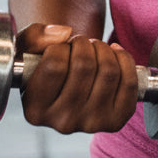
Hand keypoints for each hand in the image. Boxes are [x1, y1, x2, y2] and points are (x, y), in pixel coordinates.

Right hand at [15, 23, 140, 134]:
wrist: (72, 84)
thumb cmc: (46, 65)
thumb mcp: (28, 49)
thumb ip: (34, 37)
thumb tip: (63, 34)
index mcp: (35, 111)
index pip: (54, 66)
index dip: (61, 46)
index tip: (62, 47)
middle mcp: (62, 123)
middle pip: (84, 66)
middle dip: (84, 44)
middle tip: (80, 45)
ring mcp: (91, 124)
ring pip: (108, 71)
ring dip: (103, 49)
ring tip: (94, 50)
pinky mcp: (116, 120)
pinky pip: (129, 82)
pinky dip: (124, 59)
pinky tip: (113, 56)